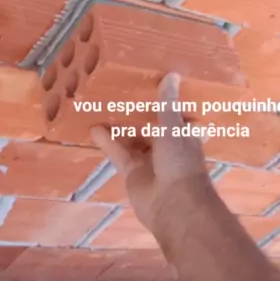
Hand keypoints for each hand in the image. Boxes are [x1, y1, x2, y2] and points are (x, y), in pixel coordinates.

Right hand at [90, 73, 211, 238]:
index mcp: (185, 135)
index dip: (170, 103)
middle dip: (139, 113)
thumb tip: (172, 74)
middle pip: (151, 127)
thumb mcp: (174, 127)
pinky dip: (108, 143)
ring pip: (133, 139)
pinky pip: (119, 154)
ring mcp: (149, 160)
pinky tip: (94, 129)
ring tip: (103, 106)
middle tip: (122, 91)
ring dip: (120, 127)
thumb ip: (167, 104)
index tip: (158, 84)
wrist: (173, 205)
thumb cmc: (180, 161)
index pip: (179, 116)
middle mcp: (168, 147)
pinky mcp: (133, 173)